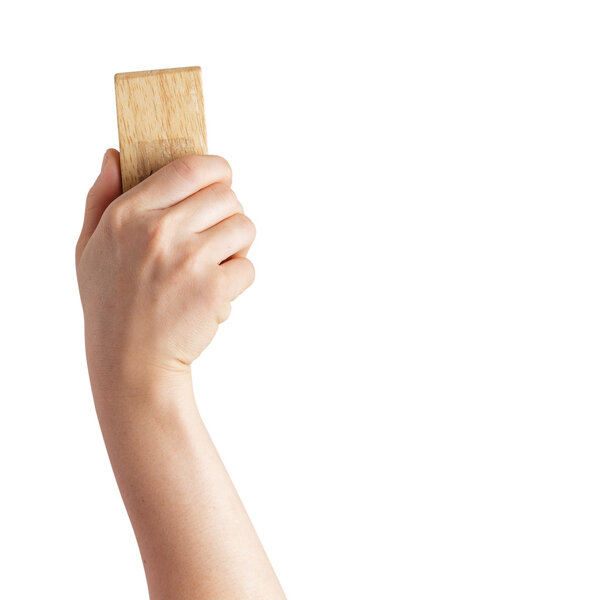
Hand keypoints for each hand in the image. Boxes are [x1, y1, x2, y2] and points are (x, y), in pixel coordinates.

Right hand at [76, 149, 255, 381]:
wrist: (131, 362)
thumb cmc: (110, 303)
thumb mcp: (89, 247)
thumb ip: (101, 197)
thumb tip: (114, 154)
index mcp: (128, 215)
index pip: (188, 168)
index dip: (216, 169)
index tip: (221, 179)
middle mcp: (159, 232)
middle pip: (227, 196)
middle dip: (229, 212)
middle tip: (215, 234)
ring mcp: (189, 260)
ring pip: (244, 228)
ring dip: (237, 245)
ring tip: (213, 265)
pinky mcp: (214, 289)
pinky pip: (248, 267)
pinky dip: (237, 280)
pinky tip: (213, 293)